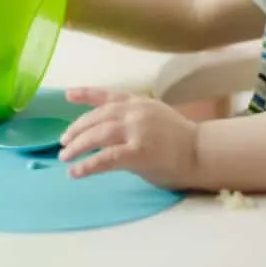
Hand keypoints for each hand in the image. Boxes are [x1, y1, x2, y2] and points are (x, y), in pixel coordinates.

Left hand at [58, 88, 198, 189]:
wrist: (202, 152)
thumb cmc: (180, 139)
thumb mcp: (156, 117)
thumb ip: (133, 119)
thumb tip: (108, 131)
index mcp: (139, 102)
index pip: (108, 96)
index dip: (86, 94)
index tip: (68, 94)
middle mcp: (136, 112)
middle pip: (98, 117)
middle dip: (77, 129)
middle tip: (63, 141)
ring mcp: (137, 131)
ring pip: (98, 134)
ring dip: (78, 145)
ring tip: (65, 156)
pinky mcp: (138, 152)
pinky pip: (106, 158)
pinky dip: (88, 165)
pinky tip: (75, 171)